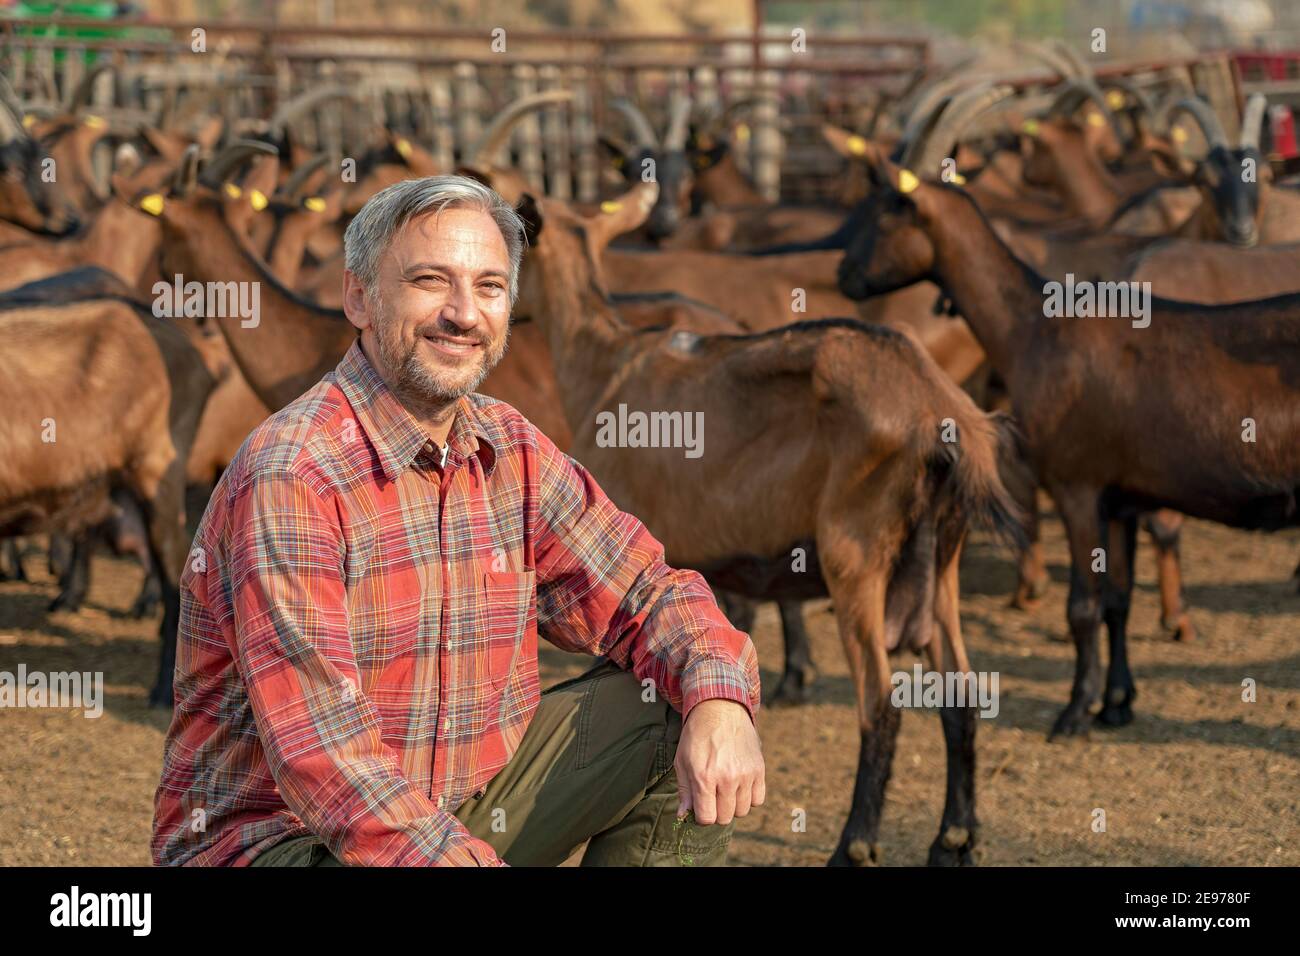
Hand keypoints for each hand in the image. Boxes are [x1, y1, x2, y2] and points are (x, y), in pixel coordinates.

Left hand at [675, 699, 764, 825]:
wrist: (720, 709)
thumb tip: (683, 815)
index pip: (707, 818)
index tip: (700, 807)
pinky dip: (749, 798)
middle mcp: (727, 778)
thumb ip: (684, 791)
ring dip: (733, 805)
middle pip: (725, 817)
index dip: (702, 817)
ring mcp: (746, 774)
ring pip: (742, 811)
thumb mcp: (682, 761)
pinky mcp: (759, 769)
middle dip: (716, 811)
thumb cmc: (697, 736)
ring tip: (725, 789)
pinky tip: (740, 786)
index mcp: (704, 777)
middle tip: (712, 796)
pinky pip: (758, 799)